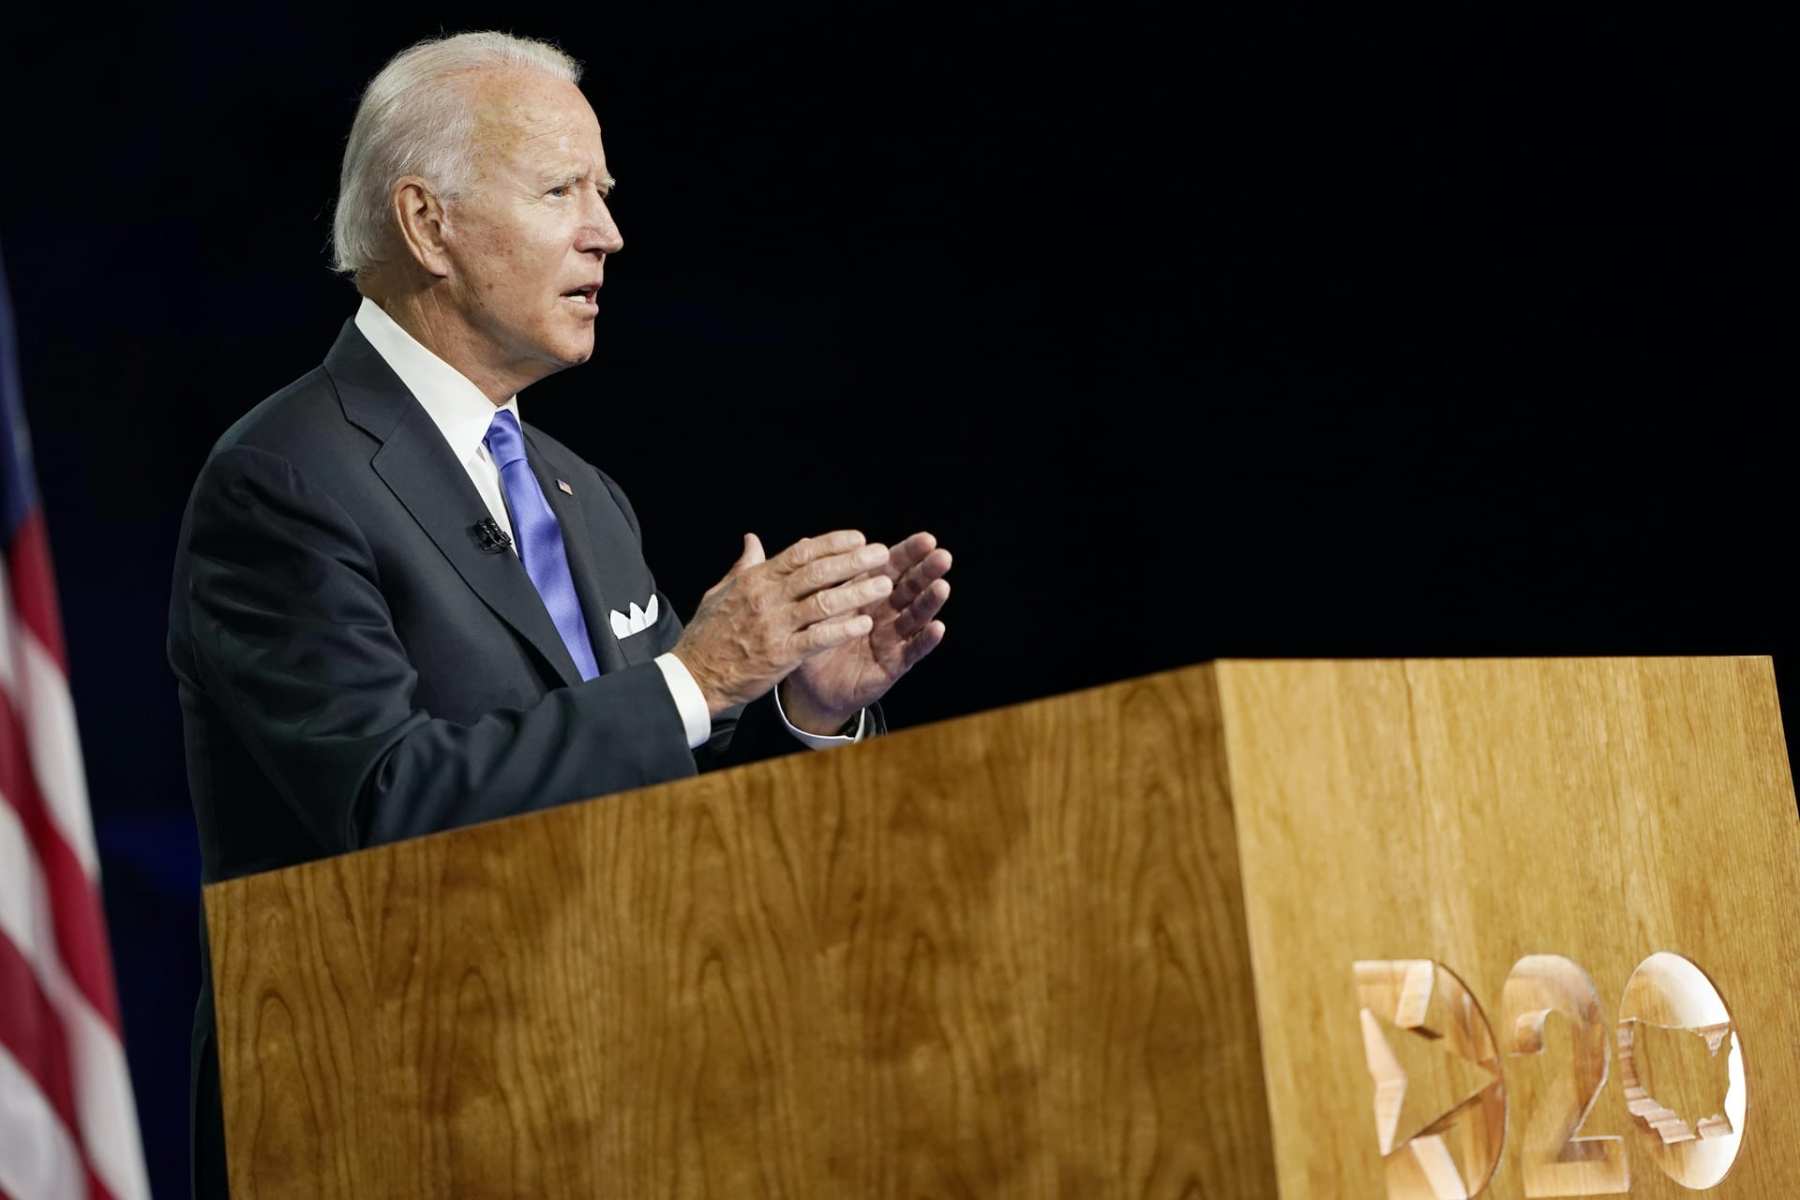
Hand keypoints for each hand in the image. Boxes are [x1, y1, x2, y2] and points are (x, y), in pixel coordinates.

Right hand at [671, 531, 894, 716]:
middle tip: (882, 554)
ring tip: (884, 585)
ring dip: (857, 592)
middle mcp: (767, 598)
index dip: (832, 543)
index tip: (858, 537)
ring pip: (823, 603)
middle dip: (853, 561)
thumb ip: (744, 566)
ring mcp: (774, 626)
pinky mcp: (780, 655)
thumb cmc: (708, 633)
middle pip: (817, 573)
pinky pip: (817, 638)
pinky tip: (865, 623)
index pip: (800, 554)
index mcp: (755, 580)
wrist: (694, 675)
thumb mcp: (721, 592)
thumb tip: (752, 539)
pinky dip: (842, 629)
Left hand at [778, 531, 950, 733]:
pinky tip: (937, 628)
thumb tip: (806, 541)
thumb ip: (819, 579)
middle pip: (911, 588)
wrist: (810, 688)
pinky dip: (925, 640)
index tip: (927, 539)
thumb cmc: (813, 642)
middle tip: (942, 556)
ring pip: (915, 617)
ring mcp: (892, 639)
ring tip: (942, 587)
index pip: (892, 568)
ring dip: (930, 602)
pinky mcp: (893, 665)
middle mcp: (885, 614)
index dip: (909, 554)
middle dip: (927, 572)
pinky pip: (911, 651)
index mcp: (867, 594)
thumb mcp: (814, 608)